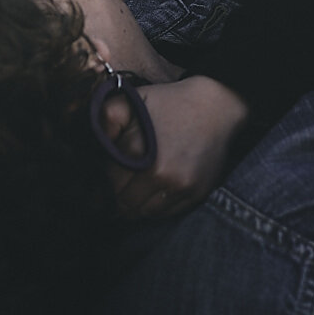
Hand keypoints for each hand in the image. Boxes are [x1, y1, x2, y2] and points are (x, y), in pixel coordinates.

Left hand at [98, 74, 247, 218]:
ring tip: (139, 188)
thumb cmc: (171, 103)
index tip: (115, 167)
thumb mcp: (133, 100)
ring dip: (138, 204)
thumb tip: (96, 143)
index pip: (110, 183)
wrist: (216, 107)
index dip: (109, 176)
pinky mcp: (196, 195)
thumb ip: (106, 118)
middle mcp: (160, 176)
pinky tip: (157, 190)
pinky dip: (158, 207)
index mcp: (139, 154)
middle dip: (120, 194)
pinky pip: (168, 214)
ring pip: (145, 213)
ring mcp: (180, 188)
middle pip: (125, 203)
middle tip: (124, 181)